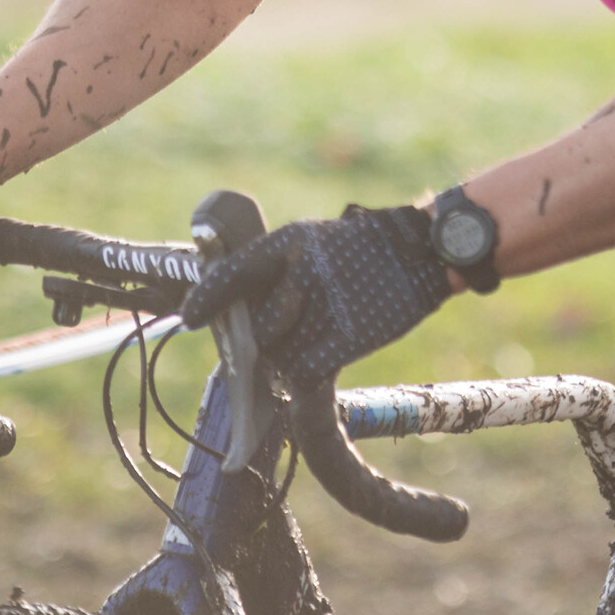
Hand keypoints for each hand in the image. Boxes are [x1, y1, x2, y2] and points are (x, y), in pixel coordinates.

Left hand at [181, 204, 450, 384]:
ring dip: (288, 357)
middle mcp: (305, 270)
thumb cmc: (360, 251)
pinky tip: (322, 359)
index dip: (209, 297)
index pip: (235, 273)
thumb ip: (274, 271)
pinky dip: (307, 373)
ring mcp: (330, 304)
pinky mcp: (352, 335)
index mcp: (292, 241)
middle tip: (276, 340)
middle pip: (260, 327)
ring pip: (282, 353)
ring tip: (312, 341)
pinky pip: (307, 370)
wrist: (423, 251)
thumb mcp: (312, 242)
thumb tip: (235, 308)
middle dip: (264, 340)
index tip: (191, 319)